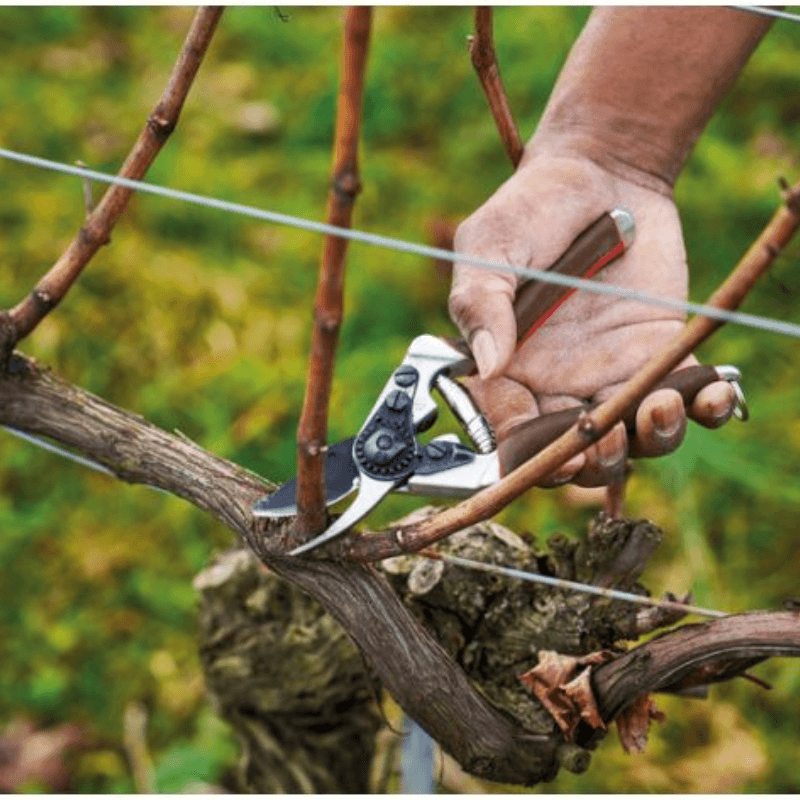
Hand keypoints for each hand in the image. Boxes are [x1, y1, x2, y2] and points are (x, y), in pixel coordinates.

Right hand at [448, 153, 736, 486]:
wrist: (600, 171)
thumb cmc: (531, 206)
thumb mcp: (489, 245)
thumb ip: (480, 301)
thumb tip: (487, 363)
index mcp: (507, 368)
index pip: (509, 428)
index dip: (526, 451)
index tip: (547, 448)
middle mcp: (556, 382)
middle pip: (571, 450)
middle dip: (589, 460)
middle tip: (602, 444)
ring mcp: (610, 371)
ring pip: (629, 434)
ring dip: (648, 439)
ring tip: (660, 409)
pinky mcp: (659, 351)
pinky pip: (683, 394)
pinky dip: (704, 406)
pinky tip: (713, 394)